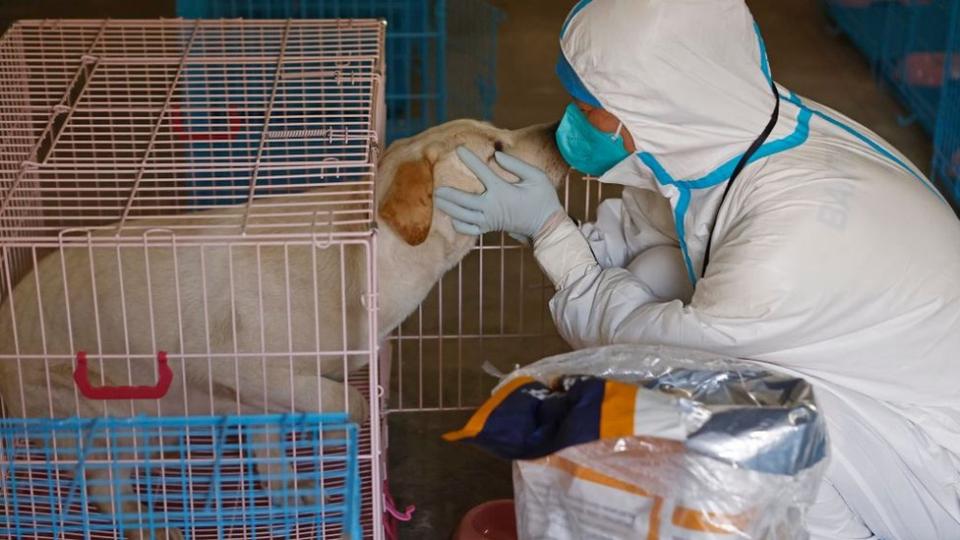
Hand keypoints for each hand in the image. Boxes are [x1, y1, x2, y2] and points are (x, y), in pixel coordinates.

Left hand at [435, 147, 562, 239]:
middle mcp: (492, 206)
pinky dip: (458, 224)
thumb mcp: (536, 177)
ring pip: (461, 216)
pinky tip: (453, 217)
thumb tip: (496, 156)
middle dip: (449, 194)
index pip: (482, 172)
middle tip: (437, 188)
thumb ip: (516, 165)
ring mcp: (489, 219)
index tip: (459, 149)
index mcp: (502, 191)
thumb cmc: (543, 199)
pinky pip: (468, 229)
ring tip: (438, 200)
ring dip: (448, 208)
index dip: (470, 159)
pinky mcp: (489, 228)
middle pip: (463, 200)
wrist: (547, 226)